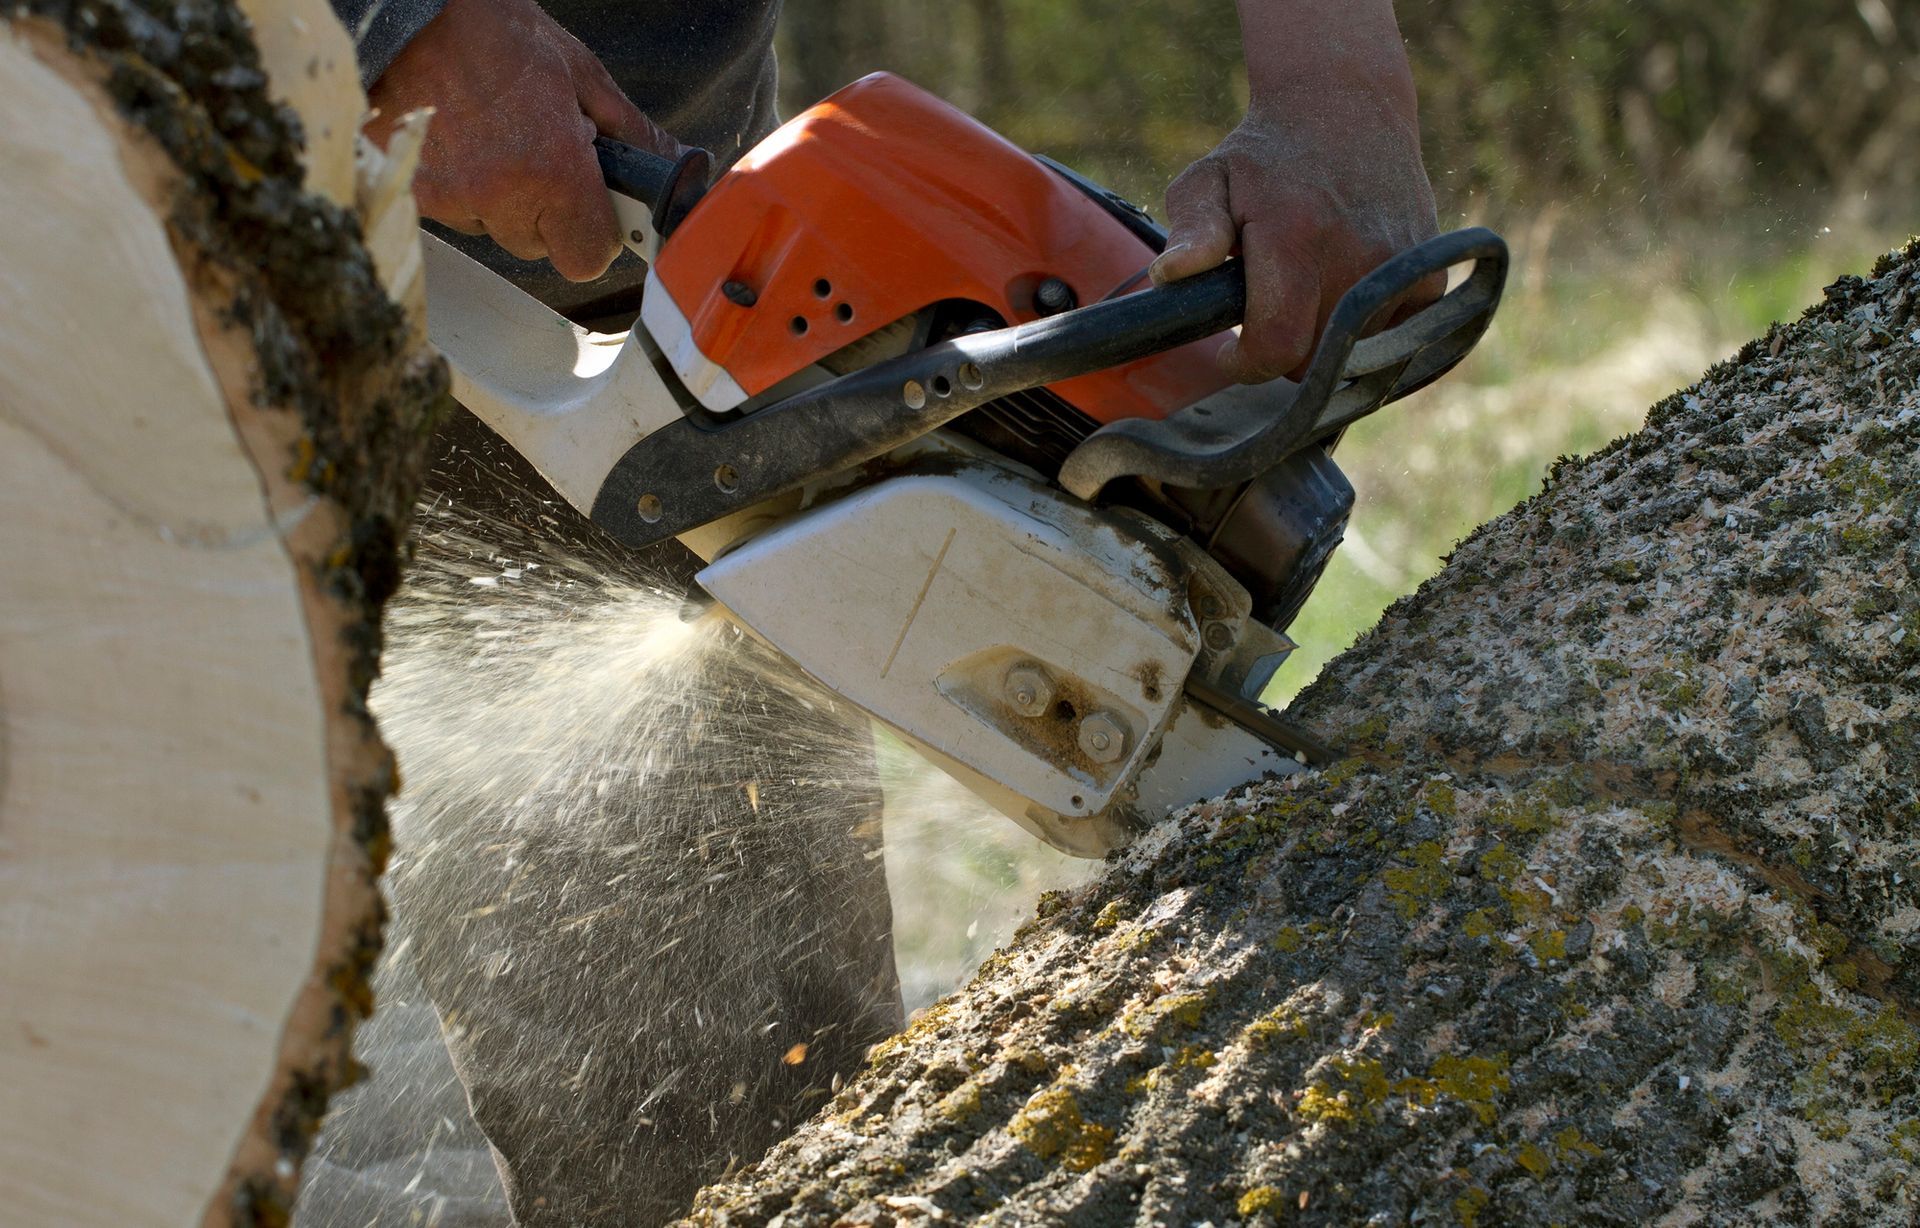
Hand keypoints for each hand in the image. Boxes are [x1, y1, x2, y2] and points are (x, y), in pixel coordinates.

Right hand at [364, 0, 681, 281]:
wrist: (411, 6)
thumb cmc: (501, 35)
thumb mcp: (583, 76)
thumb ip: (634, 137)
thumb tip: (680, 170)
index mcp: (553, 170)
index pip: (587, 258)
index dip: (594, 234)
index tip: (590, 209)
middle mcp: (499, 192)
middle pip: (540, 247)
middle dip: (546, 212)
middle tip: (536, 155)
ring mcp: (448, 196)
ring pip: (494, 232)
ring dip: (501, 201)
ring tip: (494, 140)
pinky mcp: (411, 191)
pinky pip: (452, 216)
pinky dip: (460, 189)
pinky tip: (461, 144)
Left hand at [1150, 66, 1441, 382]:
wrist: (1348, 105)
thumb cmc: (1264, 155)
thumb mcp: (1209, 181)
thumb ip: (1193, 232)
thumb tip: (1170, 276)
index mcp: (1296, 237)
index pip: (1276, 346)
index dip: (1246, 364)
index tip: (1230, 352)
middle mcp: (1357, 255)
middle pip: (1311, 360)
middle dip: (1280, 350)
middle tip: (1266, 308)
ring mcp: (1400, 266)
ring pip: (1352, 354)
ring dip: (1323, 336)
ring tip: (1308, 283)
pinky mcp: (1431, 273)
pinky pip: (1393, 335)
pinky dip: (1365, 326)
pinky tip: (1346, 283)